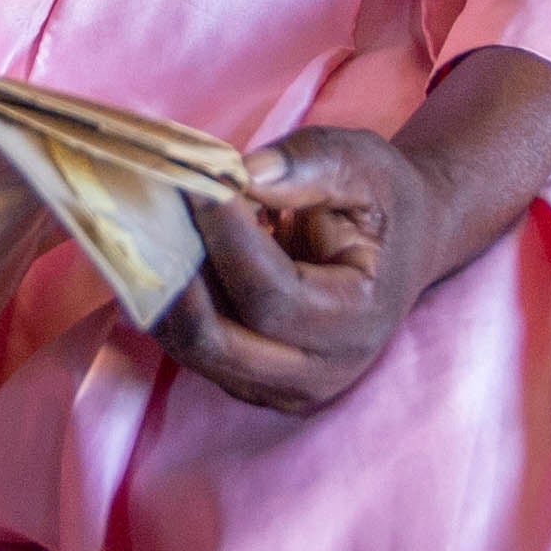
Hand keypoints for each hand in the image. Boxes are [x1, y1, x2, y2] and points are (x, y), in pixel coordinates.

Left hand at [153, 123, 446, 412]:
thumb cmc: (381, 203)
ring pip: (194, 349)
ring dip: (162, 287)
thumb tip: (245, 173)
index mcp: (359, 319)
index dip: (226, 238)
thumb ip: (313, 164)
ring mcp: (281, 386)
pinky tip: (159, 251)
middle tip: (155, 206)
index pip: (272, 294)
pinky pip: (192, 348)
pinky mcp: (250, 382)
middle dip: (177, 271)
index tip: (195, 182)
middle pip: (219, 339)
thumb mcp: (366, 165)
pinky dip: (168, 302)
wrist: (401, 245)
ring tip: (150, 222)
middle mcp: (321, 370)